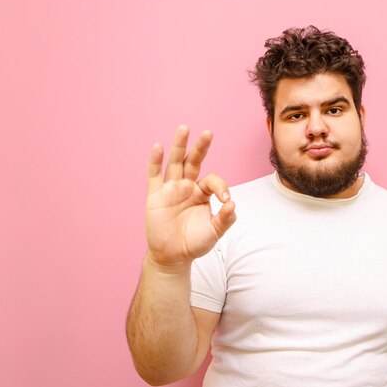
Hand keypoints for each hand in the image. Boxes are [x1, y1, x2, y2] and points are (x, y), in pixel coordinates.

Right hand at [145, 125, 235, 271]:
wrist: (173, 257)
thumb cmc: (194, 243)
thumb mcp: (214, 233)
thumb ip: (225, 219)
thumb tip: (233, 204)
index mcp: (202, 193)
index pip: (213, 180)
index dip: (221, 187)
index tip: (226, 201)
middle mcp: (186, 186)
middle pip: (194, 161)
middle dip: (201, 147)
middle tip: (209, 133)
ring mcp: (170, 189)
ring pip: (175, 163)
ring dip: (179, 145)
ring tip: (184, 128)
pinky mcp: (155, 196)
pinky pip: (154, 175)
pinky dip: (155, 161)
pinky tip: (158, 147)